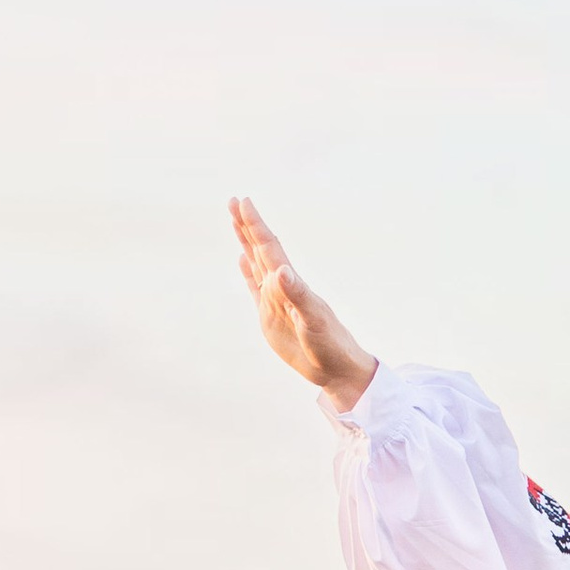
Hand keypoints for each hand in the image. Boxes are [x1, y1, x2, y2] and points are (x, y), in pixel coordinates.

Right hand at [229, 196, 377, 410]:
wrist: (336, 369)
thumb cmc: (329, 345)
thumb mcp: (313, 320)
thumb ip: (297, 295)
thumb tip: (280, 270)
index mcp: (291, 283)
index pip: (269, 247)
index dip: (256, 225)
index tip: (243, 201)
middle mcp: (282, 287)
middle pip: (260, 249)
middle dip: (247, 226)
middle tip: (233, 201)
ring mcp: (275, 300)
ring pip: (256, 264)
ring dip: (246, 243)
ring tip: (235, 222)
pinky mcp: (269, 316)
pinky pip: (254, 287)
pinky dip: (247, 272)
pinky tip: (243, 260)